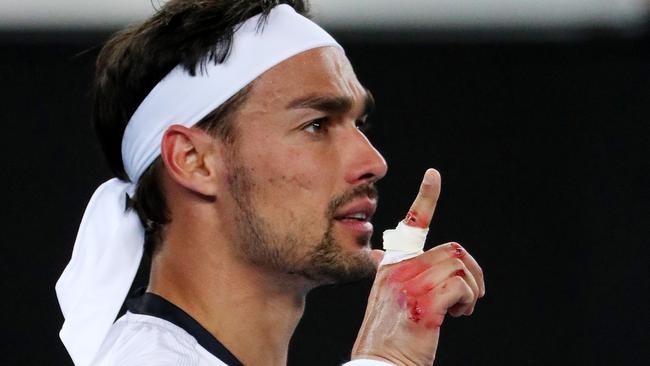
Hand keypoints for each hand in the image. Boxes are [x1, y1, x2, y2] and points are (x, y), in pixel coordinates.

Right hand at [352, 169, 485, 365]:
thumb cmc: (390, 336)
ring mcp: (411, 284)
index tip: (433, 176)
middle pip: (451, 250)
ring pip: (459, 266)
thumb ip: (403, 277)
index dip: (425, 197)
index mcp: (392, 267)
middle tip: (471, 297)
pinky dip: (468, 301)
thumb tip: (412, 264)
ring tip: (461, 310)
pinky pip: (461, 286)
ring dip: (471, 289)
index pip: (411, 225)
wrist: (380, 362)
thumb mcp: (391, 298)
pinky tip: (457, 315)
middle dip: (471, 271)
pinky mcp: (424, 302)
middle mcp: (399, 270)